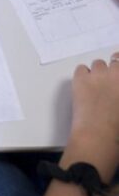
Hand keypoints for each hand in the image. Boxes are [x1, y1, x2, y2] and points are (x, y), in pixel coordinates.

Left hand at [67, 56, 118, 172]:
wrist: (100, 133)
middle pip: (115, 62)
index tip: (118, 71)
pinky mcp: (81, 77)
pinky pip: (81, 68)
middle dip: (112, 70)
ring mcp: (99, 73)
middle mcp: (117, 73)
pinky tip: (84, 86)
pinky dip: (83, 75)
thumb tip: (114, 92)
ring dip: (98, 72)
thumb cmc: (118, 128)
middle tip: (108, 82)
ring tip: (95, 86)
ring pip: (98, 64)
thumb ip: (117, 93)